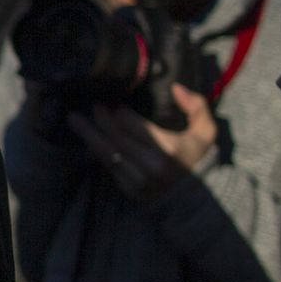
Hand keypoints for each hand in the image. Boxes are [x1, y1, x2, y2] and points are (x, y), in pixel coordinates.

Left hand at [66, 83, 216, 200]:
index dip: (123, 116)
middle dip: (102, 121)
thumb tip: (177, 87)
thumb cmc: (195, 156)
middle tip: (93, 106)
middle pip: (119, 140)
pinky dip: (96, 151)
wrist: (193, 194)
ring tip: (74, 120)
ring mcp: (140, 181)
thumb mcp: (206, 131)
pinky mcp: (130, 189)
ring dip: (89, 135)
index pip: (140, 129)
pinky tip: (88, 138)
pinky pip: (109, 167)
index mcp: (171, 150)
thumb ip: (197, 106)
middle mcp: (153, 167)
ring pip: (109, 154)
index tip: (115, 106)